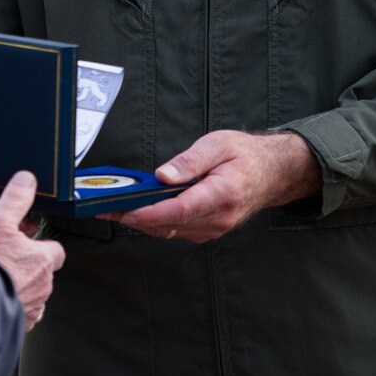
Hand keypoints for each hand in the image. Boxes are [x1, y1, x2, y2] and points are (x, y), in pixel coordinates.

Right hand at [0, 171, 65, 328]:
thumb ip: (15, 199)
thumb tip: (28, 179)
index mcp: (44, 260)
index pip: (56, 251)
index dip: (42, 246)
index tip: (27, 243)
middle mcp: (44, 287)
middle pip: (43, 274)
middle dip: (29, 269)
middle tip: (6, 261)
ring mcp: (32, 309)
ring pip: (33, 297)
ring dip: (21, 290)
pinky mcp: (19, 327)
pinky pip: (21, 317)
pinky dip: (11, 310)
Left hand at [106, 130, 321, 243]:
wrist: (271, 174)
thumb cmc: (245, 156)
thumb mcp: (218, 144)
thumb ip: (190, 161)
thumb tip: (162, 175)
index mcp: (222, 194)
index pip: (179, 210)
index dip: (148, 213)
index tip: (124, 210)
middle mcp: (218, 218)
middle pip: (168, 223)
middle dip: (133, 216)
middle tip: (104, 206)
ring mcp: (213, 229)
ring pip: (169, 230)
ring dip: (141, 220)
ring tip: (113, 206)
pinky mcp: (207, 231)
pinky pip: (176, 230)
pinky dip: (155, 221)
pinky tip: (138, 209)